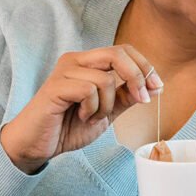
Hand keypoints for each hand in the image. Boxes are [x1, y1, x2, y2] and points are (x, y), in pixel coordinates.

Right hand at [0, 45, 163, 173]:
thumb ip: (127, 97)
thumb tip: (155, 87)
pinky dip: (92, 108)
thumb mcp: (107, 112)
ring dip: (108, 105)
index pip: (123, 50)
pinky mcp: (55, 86)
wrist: (37, 145)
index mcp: (88, 63)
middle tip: (142, 100)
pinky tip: (82, 117)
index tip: (157, 88)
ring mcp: (64, 71)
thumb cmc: (68, 126)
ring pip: (106, 79)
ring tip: (93, 117)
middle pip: (118, 54)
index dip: (145, 66)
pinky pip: (88, 91)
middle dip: (137, 77)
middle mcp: (76, 61)